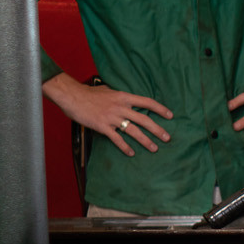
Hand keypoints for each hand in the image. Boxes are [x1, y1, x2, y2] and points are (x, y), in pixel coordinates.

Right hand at [45, 74, 172, 156]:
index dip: (160, 109)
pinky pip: (117, 139)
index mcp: (123, 97)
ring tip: (154, 148)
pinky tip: (131, 153)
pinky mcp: (103, 127)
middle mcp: (121, 107)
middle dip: (158, 129)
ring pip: (133, 131)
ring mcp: (112, 118)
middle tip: (167, 138)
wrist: (72, 96)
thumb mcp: (108, 90)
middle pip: (144, 119)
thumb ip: (119, 96)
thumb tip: (126, 99)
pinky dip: (125, 147)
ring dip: (145, 141)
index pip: (147, 101)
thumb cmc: (89, 93)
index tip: (170, 115)